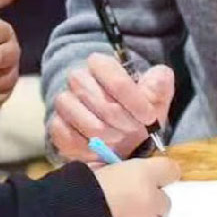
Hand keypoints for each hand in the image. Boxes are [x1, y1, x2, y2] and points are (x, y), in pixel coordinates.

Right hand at [48, 52, 176, 163]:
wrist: (119, 138)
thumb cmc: (137, 116)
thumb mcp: (155, 101)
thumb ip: (159, 87)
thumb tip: (160, 75)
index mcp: (102, 66)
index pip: (111, 73)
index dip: (132, 98)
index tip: (148, 117)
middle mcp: (79, 79)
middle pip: (96, 97)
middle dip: (120, 120)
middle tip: (135, 133)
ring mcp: (64, 103)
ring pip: (79, 115)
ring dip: (104, 134)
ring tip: (119, 143)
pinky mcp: (56, 126)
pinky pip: (65, 134)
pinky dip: (86, 147)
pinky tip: (101, 150)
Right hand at [93, 156, 181, 216]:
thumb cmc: (73, 192)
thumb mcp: (93, 172)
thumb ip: (114, 174)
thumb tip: (117, 177)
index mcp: (141, 175)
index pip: (170, 170)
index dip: (160, 175)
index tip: (150, 179)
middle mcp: (152, 201)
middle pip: (164, 201)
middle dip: (149, 203)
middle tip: (126, 205)